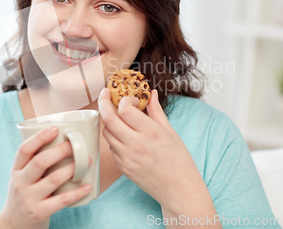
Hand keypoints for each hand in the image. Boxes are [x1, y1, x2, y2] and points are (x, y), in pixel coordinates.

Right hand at [0, 126, 91, 228]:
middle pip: (40, 162)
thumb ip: (34, 162)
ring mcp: (29, 198)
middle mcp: (20, 183)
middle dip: (60, 151)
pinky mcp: (39, 212)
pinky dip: (77, 192)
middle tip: (74, 145)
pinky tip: (88, 186)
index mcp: (16, 170)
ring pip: (53, 179)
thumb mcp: (21, 177)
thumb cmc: (23, 194)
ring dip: (72, 169)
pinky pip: (62, 200)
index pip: (24, 150)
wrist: (13, 225)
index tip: (55, 128)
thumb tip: (61, 141)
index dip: (39, 137)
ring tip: (86, 161)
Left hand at [98, 88, 196, 208]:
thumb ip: (156, 111)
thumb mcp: (170, 132)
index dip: (124, 99)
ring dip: (110, 121)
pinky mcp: (122, 168)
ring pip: (106, 132)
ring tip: (120, 119)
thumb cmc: (179, 160)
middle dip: (103, 102)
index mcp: (151, 132)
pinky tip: (125, 137)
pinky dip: (114, 138)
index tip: (132, 99)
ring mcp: (127, 157)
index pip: (125, 109)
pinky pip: (111, 147)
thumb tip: (151, 93)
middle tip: (106, 95)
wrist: (178, 189)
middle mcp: (136, 144)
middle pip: (108, 118)